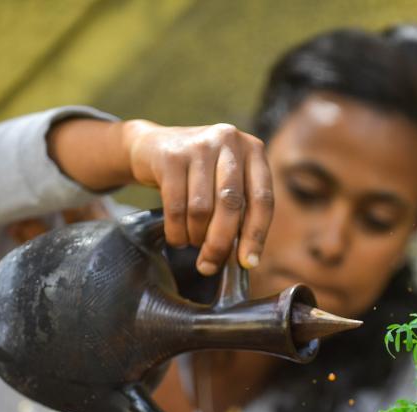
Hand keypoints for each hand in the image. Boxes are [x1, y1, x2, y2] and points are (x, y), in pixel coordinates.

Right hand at [121, 120, 272, 274]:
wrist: (154, 146)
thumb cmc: (199, 174)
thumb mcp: (226, 181)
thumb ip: (240, 210)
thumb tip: (246, 259)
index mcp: (253, 151)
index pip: (262, 199)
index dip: (256, 235)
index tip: (248, 263)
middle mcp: (229, 142)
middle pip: (231, 205)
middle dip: (220, 243)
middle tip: (210, 265)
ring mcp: (199, 145)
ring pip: (202, 209)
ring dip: (196, 237)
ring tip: (193, 243)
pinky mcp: (171, 156)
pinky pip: (175, 206)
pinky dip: (176, 231)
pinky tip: (177, 238)